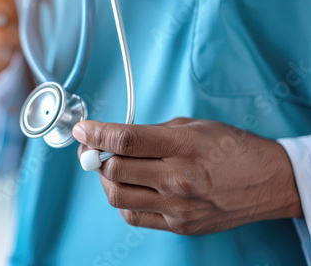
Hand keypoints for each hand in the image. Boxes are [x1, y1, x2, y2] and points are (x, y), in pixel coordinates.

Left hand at [73, 118, 302, 234]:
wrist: (269, 181)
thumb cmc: (232, 148)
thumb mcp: (193, 126)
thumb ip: (151, 133)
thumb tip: (113, 139)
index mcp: (185, 146)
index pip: (125, 140)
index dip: (96, 134)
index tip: (82, 129)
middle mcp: (180, 179)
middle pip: (114, 169)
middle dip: (95, 156)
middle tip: (93, 148)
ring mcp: (178, 207)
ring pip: (117, 196)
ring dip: (105, 179)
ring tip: (112, 167)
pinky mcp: (179, 226)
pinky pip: (133, 215)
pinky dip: (122, 199)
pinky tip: (129, 186)